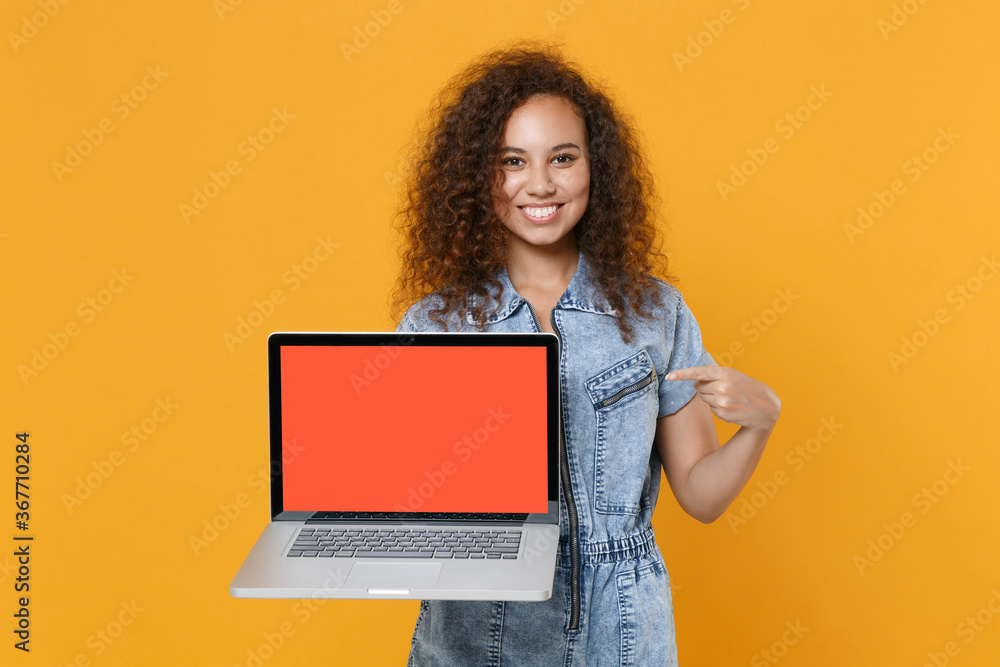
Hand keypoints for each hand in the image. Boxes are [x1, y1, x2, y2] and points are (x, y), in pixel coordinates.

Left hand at [666, 366, 780, 431]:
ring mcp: (722, 401)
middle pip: (698, 386)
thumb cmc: (748, 388)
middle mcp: (722, 386)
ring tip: (730, 398)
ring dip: (713, 398)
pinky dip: (719, 409)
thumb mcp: (734, 375)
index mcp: (725, 373)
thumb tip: (695, 380)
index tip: (668, 376)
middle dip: (706, 387)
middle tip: (724, 389)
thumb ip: (714, 374)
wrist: (766, 408)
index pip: (698, 372)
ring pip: (704, 398)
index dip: (681, 374)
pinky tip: (732, 408)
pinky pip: (711, 409)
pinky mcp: (722, 413)